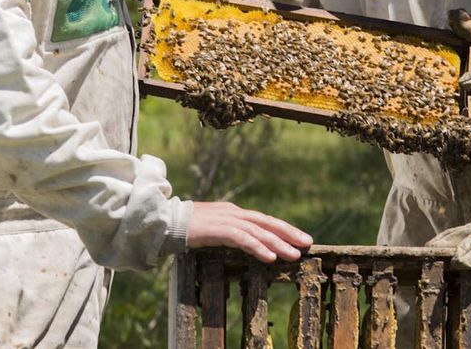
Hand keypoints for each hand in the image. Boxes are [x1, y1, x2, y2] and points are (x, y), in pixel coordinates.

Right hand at [187, 201, 312, 262]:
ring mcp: (226, 219)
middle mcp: (233, 213)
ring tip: (294, 254)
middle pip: (267, 222)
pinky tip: (270, 257)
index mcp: (233, 213)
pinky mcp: (217, 229)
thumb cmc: (185, 229)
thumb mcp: (211, 230)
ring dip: (278, 243)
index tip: (299, 238)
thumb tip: (243, 243)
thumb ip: (227, 234)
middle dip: (288, 233)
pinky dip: (257, 247)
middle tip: (307, 243)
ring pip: (258, 231)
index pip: (264, 220)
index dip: (283, 229)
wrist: (163, 222)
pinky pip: (242, 239)